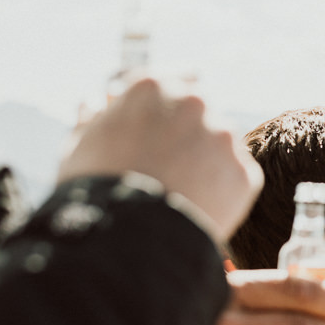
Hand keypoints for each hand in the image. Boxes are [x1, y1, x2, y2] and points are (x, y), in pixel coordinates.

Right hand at [59, 77, 261, 241]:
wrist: (125, 242)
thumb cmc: (93, 192)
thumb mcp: (80, 146)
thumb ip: (94, 118)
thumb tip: (95, 103)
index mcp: (152, 87)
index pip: (165, 83)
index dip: (157, 107)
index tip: (154, 124)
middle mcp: (194, 102)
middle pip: (197, 111)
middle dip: (184, 133)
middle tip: (165, 166)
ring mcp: (223, 137)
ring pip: (219, 144)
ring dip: (205, 162)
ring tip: (177, 195)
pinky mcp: (244, 173)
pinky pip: (235, 178)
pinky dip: (221, 191)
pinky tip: (195, 210)